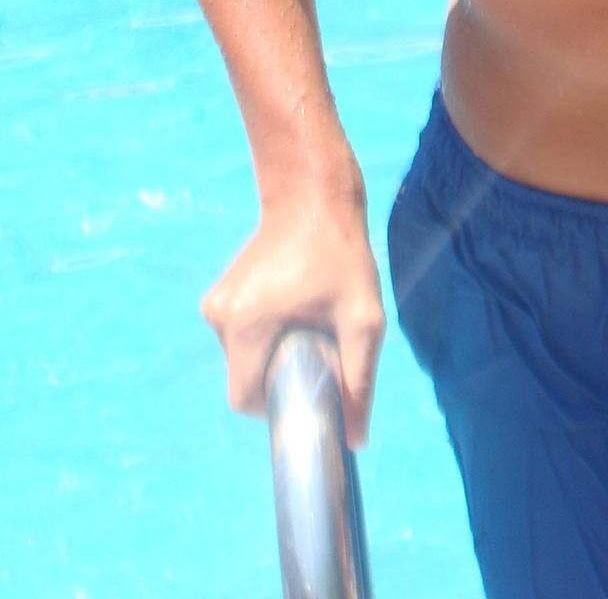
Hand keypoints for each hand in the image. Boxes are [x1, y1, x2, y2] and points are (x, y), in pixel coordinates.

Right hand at [200, 180, 384, 447]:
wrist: (312, 193)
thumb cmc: (342, 253)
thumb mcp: (364, 317)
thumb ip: (359, 378)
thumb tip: (356, 441)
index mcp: (245, 326)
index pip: (246, 399)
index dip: (278, 405)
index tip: (309, 385)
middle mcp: (219, 317)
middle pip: (246, 377)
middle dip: (281, 375)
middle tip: (319, 347)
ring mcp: (216, 303)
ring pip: (244, 356)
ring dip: (275, 352)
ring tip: (310, 318)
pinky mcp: (222, 292)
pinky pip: (242, 334)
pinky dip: (267, 334)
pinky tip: (296, 306)